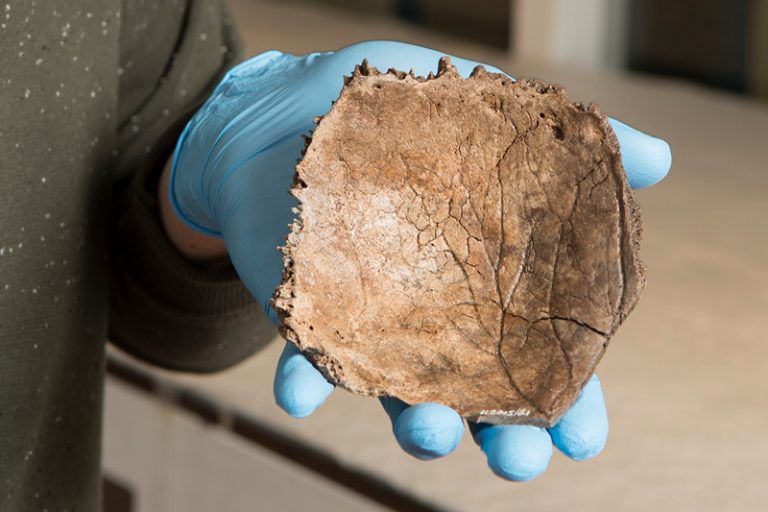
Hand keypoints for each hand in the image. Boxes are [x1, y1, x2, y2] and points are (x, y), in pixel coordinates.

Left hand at [169, 40, 670, 479]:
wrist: (304, 105)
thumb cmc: (412, 119)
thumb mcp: (495, 118)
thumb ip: (569, 147)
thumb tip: (659, 159)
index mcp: (494, 288)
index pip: (541, 360)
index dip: (567, 404)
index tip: (582, 440)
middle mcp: (439, 318)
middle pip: (479, 397)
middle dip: (500, 436)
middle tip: (516, 460)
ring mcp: (375, 321)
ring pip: (400, 393)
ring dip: (414, 424)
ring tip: (428, 433)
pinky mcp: (311, 309)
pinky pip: (305, 358)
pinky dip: (301, 382)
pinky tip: (299, 397)